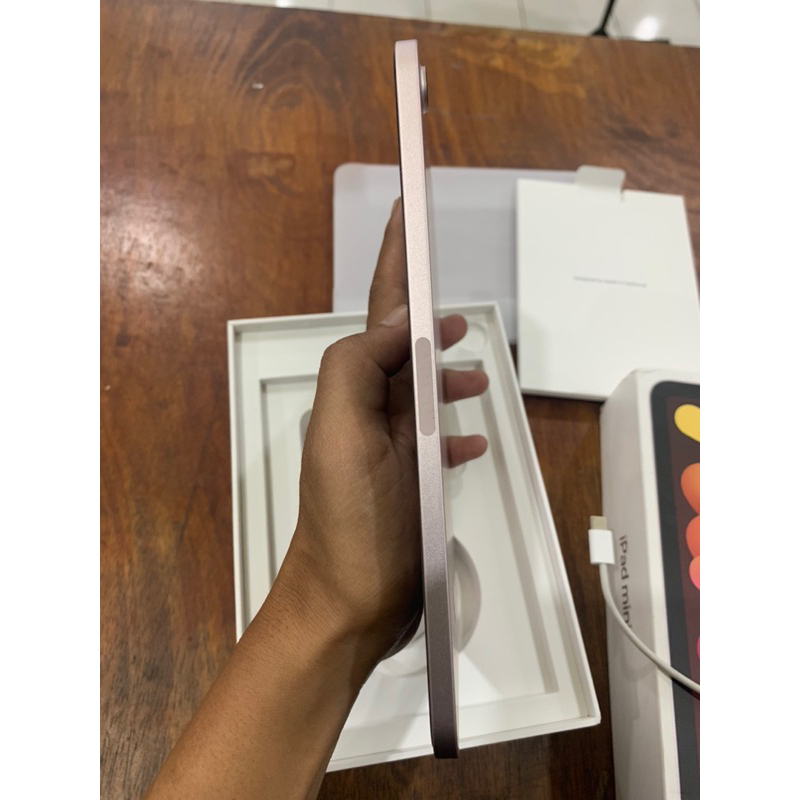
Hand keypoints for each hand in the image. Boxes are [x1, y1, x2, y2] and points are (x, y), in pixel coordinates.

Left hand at [279, 200, 488, 665]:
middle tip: (456, 296)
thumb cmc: (347, 520)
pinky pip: (438, 440)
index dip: (396, 261)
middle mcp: (373, 409)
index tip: (410, 214)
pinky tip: (473, 440)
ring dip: (446, 372)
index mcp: (356, 388)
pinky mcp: (413, 480)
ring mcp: (394, 445)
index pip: (381, 311)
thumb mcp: (342, 432)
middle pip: (404, 343)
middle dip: (425, 310)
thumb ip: (359, 366)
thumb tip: (399, 320)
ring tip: (477, 374)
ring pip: (423, 389)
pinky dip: (456, 431)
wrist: (351, 600)